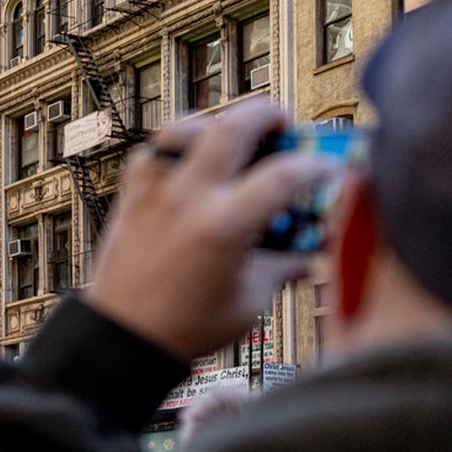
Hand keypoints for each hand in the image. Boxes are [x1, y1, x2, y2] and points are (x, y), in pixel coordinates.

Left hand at [82, 100, 336, 361]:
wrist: (124, 336)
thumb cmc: (180, 327)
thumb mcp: (249, 301)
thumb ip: (282, 267)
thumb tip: (305, 251)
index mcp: (223, 226)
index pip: (284, 175)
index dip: (316, 165)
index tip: (327, 168)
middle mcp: (187, 199)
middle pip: (232, 126)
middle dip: (267, 114)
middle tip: (282, 123)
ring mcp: (155, 193)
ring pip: (182, 127)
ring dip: (215, 123)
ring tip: (232, 135)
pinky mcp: (133, 198)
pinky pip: (150, 152)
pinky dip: (173, 147)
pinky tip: (189, 163)